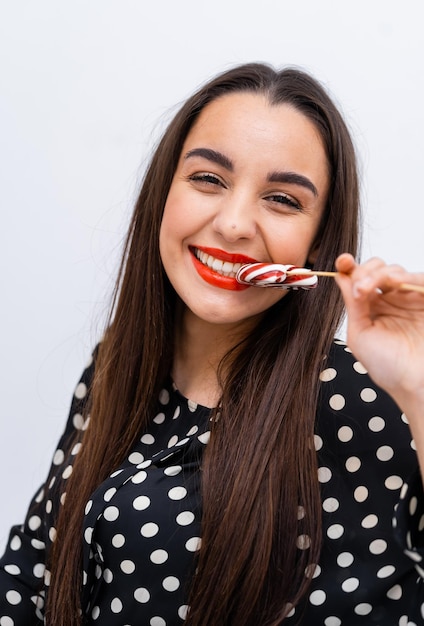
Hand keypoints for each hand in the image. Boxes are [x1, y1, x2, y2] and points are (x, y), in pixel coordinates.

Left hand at [335, 253, 423, 408]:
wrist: (414, 384)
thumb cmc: (387, 367)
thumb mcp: (360, 333)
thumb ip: (353, 304)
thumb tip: (341, 276)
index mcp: (370, 308)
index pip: (358, 279)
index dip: (349, 266)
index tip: (342, 261)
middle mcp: (390, 301)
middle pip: (376, 269)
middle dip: (365, 271)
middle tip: (359, 289)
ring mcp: (409, 299)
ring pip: (394, 270)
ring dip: (379, 274)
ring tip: (368, 290)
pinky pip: (418, 278)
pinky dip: (405, 277)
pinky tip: (394, 284)